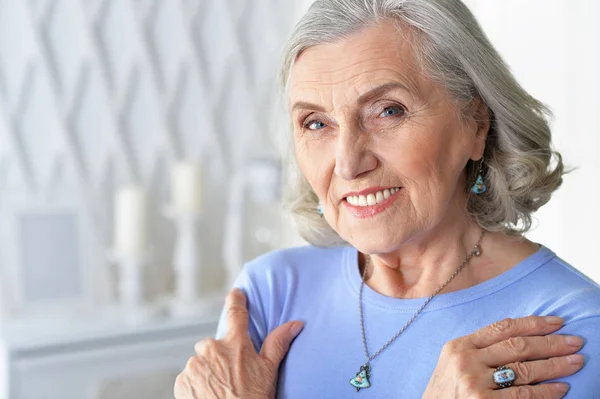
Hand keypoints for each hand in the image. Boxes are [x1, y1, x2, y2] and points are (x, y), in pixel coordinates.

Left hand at [174, 288, 303, 398]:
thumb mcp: (269, 372)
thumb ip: (278, 343)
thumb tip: (295, 324)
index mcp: (235, 344)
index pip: (236, 314)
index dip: (236, 300)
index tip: (236, 293)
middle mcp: (211, 350)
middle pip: (214, 344)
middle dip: (220, 354)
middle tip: (232, 374)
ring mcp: (195, 365)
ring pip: (200, 361)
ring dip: (208, 370)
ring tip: (221, 388)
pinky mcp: (182, 381)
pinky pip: (189, 376)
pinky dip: (197, 383)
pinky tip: (209, 394)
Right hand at [423, 316, 583, 397]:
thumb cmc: (446, 393)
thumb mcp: (453, 364)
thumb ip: (478, 350)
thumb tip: (521, 339)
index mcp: (459, 346)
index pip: (502, 327)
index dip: (533, 323)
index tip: (557, 322)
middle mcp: (465, 361)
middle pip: (517, 345)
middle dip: (551, 342)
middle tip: (575, 341)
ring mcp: (474, 383)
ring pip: (524, 369)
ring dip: (555, 365)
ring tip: (576, 361)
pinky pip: (524, 395)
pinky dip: (546, 391)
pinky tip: (561, 388)